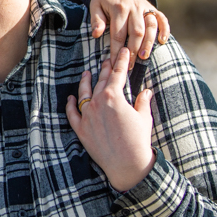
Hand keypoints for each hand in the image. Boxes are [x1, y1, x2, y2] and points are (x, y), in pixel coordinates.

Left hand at [66, 48, 155, 191]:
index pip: (117, 74)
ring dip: (85, 82)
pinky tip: (71, 98)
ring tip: (87, 74)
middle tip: (107, 60)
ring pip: (84, 94)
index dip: (120, 61)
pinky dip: (71, 105)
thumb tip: (146, 91)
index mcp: (114, 97)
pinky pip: (72, 114)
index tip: (122, 52)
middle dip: (105, 69)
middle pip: (101, 82)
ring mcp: (87, 116)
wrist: (127, 165)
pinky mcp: (81, 129)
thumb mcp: (144, 118)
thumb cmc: (139, 141)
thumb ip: (143, 101)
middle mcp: (98, 103)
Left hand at [90, 0, 169, 67]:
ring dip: (148, 43)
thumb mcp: (94, 6)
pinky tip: (163, 41)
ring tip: (144, 57)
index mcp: (118, 9)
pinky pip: (161, 18)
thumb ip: (96, 20)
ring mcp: (144, 7)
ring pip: (150, 27)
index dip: (117, 50)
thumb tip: (96, 34)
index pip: (118, 34)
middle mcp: (133, 8)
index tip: (114, 64)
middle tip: (130, 66)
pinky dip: (164, 29)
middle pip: (136, 32)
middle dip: (133, 50)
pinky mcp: (151, 7)